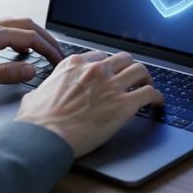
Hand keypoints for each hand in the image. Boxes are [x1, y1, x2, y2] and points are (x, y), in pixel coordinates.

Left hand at [0, 18, 63, 96]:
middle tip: (58, 54)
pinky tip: (17, 49)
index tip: (59, 61)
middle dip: (46, 39)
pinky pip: (3, 29)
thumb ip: (7, 74)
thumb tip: (32, 70)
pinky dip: (18, 36)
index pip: (30, 37)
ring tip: (43, 50)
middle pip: (26, 25)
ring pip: (15, 25)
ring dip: (32, 36)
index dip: (49, 49)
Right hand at [15, 51, 163, 156]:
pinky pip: (150, 93)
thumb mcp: (34, 96)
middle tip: (132, 78)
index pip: (100, 57)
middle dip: (129, 67)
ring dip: (146, 78)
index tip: (112, 73)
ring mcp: (111, 85)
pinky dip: (157, 97)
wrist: (44, 136)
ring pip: (140, 70)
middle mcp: (95, 70)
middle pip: (123, 59)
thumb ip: (43, 91)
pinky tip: (158, 103)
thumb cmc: (37, 121)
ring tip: (148, 86)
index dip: (109, 66)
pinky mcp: (124, 104)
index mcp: (74, 65)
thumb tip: (38, 96)